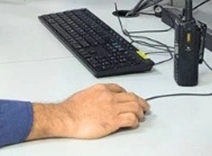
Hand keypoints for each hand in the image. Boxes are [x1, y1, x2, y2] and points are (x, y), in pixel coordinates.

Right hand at [28, 84, 148, 140]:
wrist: (67, 117)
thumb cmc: (71, 109)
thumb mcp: (84, 94)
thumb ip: (95, 95)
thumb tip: (99, 100)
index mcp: (102, 89)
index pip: (120, 89)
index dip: (128, 94)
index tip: (131, 98)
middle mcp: (109, 96)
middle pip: (131, 97)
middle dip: (140, 102)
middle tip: (144, 107)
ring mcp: (112, 108)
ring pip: (135, 107)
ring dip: (140, 112)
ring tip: (141, 116)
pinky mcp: (113, 120)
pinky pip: (131, 119)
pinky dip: (135, 121)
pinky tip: (134, 124)